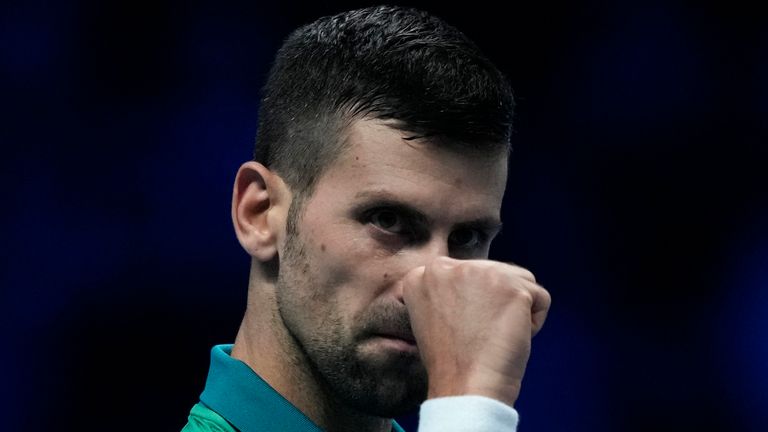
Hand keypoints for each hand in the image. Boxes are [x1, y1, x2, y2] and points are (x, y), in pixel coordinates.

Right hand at [401, 256, 550, 406]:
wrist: (465, 387)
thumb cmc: (453, 362)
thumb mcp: (431, 315)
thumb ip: (447, 290)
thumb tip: (477, 284)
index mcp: (423, 275)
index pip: (465, 272)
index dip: (472, 302)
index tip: (464, 327)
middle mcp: (448, 267)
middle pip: (493, 272)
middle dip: (495, 302)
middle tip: (479, 334)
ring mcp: (481, 272)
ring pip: (519, 280)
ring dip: (515, 308)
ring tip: (494, 335)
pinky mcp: (512, 286)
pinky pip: (540, 298)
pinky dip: (534, 322)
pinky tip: (510, 338)